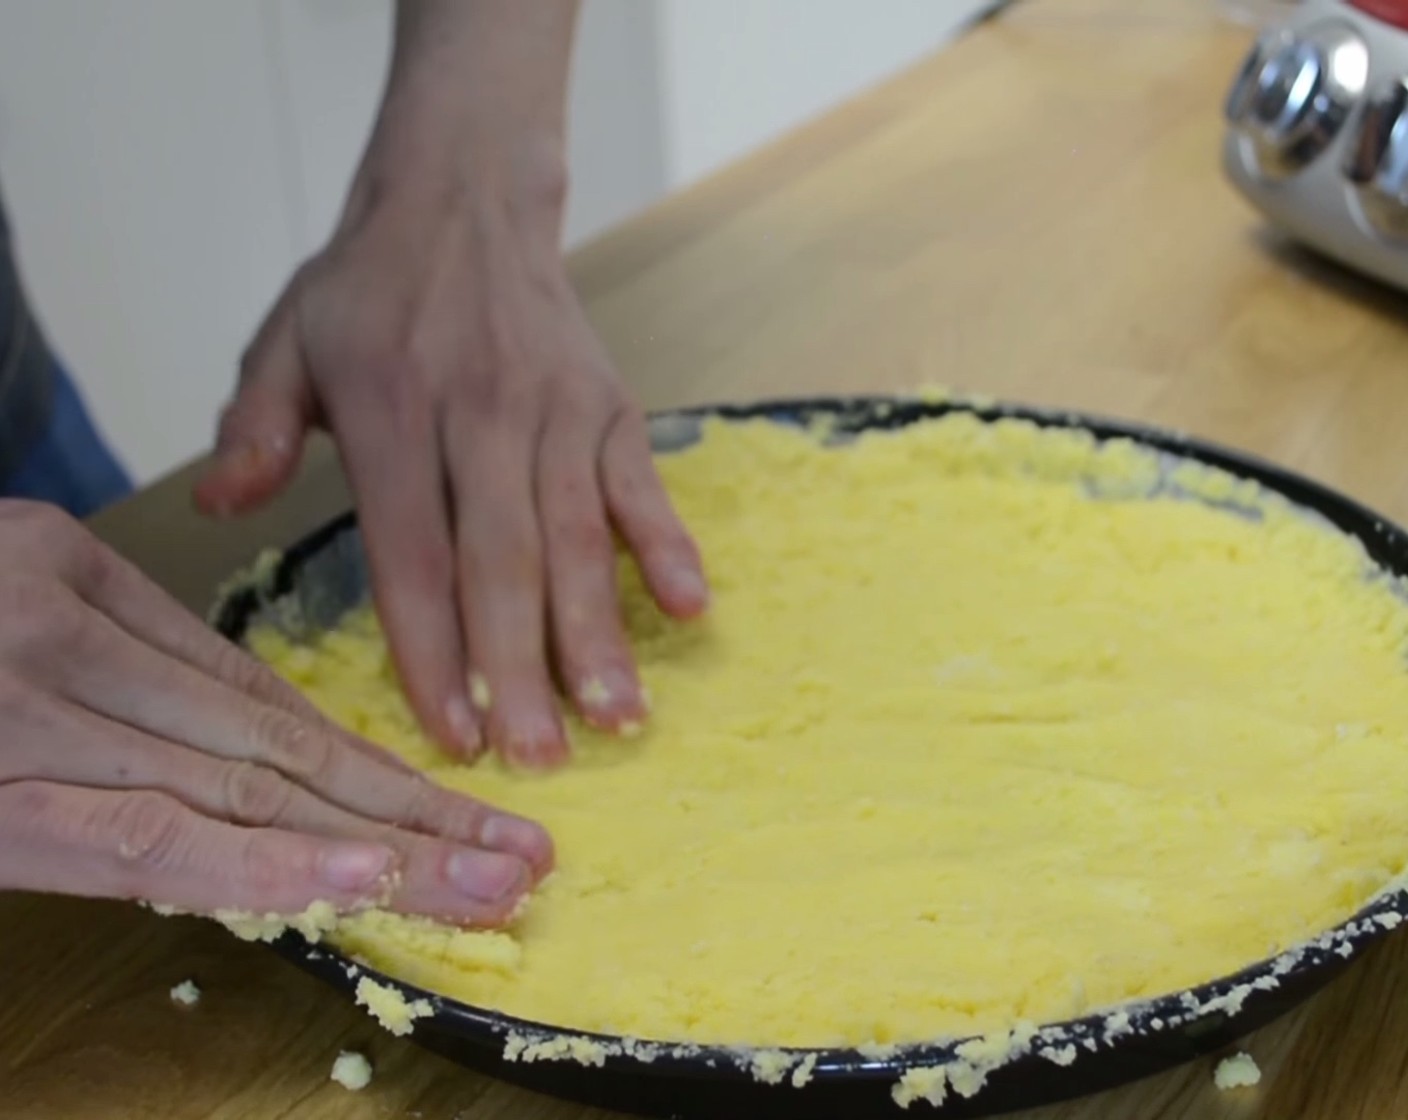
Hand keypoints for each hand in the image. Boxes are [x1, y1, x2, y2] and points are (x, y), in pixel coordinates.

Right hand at [0, 500, 551, 924]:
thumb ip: (105, 654)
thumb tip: (224, 732)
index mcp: (79, 576)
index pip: (260, 693)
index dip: (372, 762)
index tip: (463, 808)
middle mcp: (73, 638)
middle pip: (280, 743)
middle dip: (414, 811)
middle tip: (522, 855)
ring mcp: (33, 713)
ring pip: (243, 789)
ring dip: (379, 845)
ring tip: (486, 883)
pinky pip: (143, 836)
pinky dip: (257, 862)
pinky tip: (358, 875)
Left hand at [194, 172, 708, 767]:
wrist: (465, 198)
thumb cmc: (369, 289)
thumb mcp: (285, 341)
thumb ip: (251, 427)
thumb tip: (217, 510)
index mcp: (389, 411)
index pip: (412, 555)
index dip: (432, 650)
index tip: (452, 733)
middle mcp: (478, 414)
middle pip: (503, 562)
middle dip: (522, 667)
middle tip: (540, 760)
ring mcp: (554, 410)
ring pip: (580, 536)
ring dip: (600, 631)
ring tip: (617, 718)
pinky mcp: (608, 404)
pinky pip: (642, 482)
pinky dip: (668, 542)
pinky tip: (690, 610)